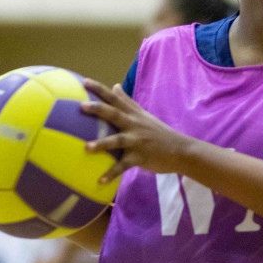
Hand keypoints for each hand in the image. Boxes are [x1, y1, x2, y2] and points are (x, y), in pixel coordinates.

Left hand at [80, 79, 195, 182]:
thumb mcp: (144, 115)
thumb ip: (128, 101)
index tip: (85, 81)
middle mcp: (134, 125)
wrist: (181, 150)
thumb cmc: (159, 132)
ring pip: (118, 140)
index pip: (116, 98)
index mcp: (134, 115)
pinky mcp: (141, 157)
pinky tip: (100, 180)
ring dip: (102, 144)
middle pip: (114, 114)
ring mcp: (138, 141)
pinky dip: (112, 173)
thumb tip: (115, 86)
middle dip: (98, 109)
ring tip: (86, 148)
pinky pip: (124, 166)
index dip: (100, 89)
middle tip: (81, 106)